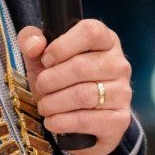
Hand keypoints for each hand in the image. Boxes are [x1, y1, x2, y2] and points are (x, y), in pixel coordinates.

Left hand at [20, 18, 131, 154]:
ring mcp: (123, 93)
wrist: (78, 121)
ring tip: (44, 106)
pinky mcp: (120, 120)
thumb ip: (31, 40)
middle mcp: (119, 64)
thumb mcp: (42, 56)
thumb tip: (34, 44)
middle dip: (50, 80)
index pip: (90, 32)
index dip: (62, 46)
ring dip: (53, 103)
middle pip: (81, 67)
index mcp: (106, 41)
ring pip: (82, 95)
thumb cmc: (61, 80)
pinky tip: (53, 121)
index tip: (46, 60)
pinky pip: (86, 120)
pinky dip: (61, 122)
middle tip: (41, 88)